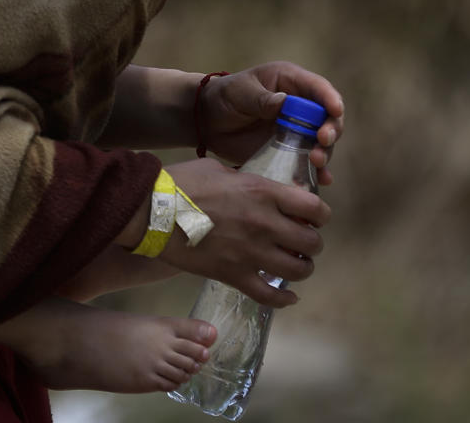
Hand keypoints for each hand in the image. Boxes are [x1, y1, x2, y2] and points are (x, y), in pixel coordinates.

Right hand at [160, 156, 328, 305]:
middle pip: (312, 243)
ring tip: (293, 263)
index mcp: (263, 193)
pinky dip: (284, 299)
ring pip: (298, 270)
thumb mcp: (220, 169)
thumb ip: (248, 181)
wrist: (150, 212)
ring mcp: (250, 253)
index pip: (315, 208)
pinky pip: (270, 296)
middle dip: (311, 242)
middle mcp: (264, 224)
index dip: (319, 214)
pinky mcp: (234, 276)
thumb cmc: (181, 183)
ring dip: (301, 267)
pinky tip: (289, 296)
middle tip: (300, 241)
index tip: (313, 217)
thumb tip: (264, 190)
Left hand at [201, 62, 344, 186]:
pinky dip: (317, 172)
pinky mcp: (292, 151)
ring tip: (316, 161)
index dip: (330, 99)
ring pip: (323, 142)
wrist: (209, 121)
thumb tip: (283, 102)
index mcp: (291, 82)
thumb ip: (261, 98)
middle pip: (328, 117)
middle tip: (323, 140)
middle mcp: (301, 106)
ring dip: (325, 152)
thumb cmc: (225, 97)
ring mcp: (298, 130)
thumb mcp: (239, 92)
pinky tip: (322, 180)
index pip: (318, 88)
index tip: (335, 110)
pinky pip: (309, 162)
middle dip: (331, 129)